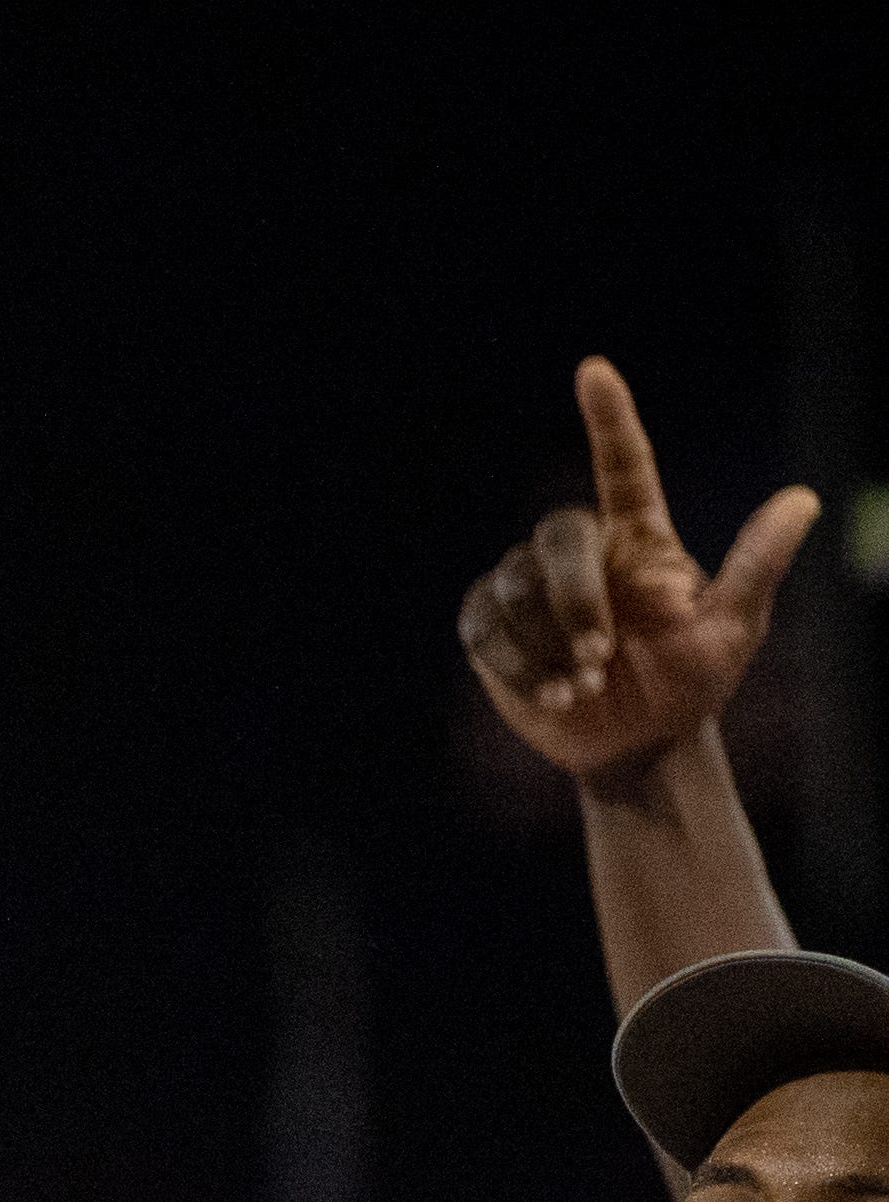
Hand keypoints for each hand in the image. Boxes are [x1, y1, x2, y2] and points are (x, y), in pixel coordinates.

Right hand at [458, 359, 820, 786]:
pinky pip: (484, 626)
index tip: (594, 371)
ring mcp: (530, 590)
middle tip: (599, 657)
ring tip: (580, 689)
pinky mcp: (491, 629)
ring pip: (514, 586)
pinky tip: (550, 696)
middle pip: (559, 536)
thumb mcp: (734, 628)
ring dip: (546, 642)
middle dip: (574, 597)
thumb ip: (757, 564)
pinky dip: (515, 663)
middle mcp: (584, 555)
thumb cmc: (691, 682)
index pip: (623, 466)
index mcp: (641, 540)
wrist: (637, 743)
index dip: (610, 419)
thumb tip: (804, 498)